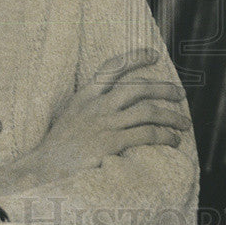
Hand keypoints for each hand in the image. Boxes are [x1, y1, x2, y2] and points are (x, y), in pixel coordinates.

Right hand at [35, 48, 191, 171]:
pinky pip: (146, 134)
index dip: (134, 58)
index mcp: (85, 97)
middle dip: (164, 88)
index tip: (153, 55)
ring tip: (184, 124)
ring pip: (147, 111)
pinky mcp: (110, 142)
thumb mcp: (69, 118)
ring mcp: (104, 123)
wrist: (41, 169)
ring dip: (170, 116)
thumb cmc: (56, 148)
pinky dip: (164, 136)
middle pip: (138, 88)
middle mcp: (96, 106)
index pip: (111, 68)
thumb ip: (89, 108)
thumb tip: (115, 105)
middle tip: (180, 94)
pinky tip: (172, 140)